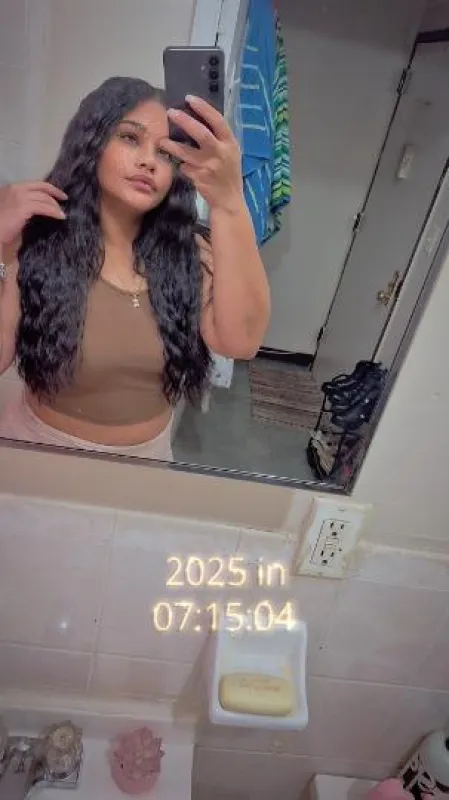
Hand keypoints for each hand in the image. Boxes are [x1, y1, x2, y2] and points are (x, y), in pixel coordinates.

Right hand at [0, 181, 66, 245]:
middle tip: (64, 199)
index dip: (49, 188)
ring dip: (56, 206)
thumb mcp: (11, 209)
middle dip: (56, 193)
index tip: (58, 193)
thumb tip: (38, 208)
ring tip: (62, 214)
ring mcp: (20, 197)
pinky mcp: (24, 207)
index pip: (35, 184)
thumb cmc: (0, 225)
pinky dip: (54, 212)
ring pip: (45, 198)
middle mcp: (16, 189)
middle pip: (42, 188)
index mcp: (12, 188)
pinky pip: (45, 208)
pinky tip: (60, 217)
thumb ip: (22, 205)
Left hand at [161, 96, 243, 211]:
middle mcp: (220, 153)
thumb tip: (197, 118)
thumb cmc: (228, 172)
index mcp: (230, 143)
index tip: (189, 98)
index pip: (217, 121)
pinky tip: (179, 164)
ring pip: (185, 152)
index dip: (203, 108)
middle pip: (201, 133)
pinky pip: (184, 166)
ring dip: (171, 145)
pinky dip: (180, 164)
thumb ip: (218, 138)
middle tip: (170, 112)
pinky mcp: (198, 177)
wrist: (229, 199)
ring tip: (161, 140)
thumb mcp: (230, 152)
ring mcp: (209, 166)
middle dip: (184, 121)